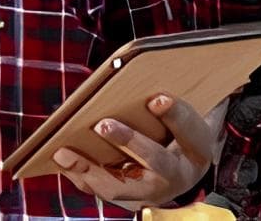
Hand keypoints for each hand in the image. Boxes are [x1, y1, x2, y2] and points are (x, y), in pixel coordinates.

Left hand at [52, 94, 227, 209]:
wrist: (184, 172)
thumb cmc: (183, 132)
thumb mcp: (198, 113)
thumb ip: (189, 95)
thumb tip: (181, 63)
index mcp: (199, 149)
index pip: (190, 131)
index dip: (174, 114)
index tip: (156, 98)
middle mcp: (178, 175)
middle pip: (155, 161)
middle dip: (129, 142)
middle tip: (103, 124)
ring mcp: (152, 191)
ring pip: (122, 185)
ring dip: (91, 168)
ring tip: (64, 151)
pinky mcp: (129, 198)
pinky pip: (102, 190)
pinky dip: (80, 177)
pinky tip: (62, 159)